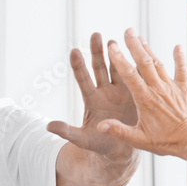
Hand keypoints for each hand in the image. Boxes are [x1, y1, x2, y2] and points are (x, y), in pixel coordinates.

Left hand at [47, 32, 138, 162]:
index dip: (79, 65)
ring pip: (117, 68)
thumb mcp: (82, 139)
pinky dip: (136, 65)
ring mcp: (120, 91)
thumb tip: (48, 126)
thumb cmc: (99, 144)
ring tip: (114, 40)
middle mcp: (105, 91)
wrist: (121, 150)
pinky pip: (135, 77)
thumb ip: (67, 132)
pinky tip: (138, 52)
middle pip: (99, 68)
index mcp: (92, 100)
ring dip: (116, 54)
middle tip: (95, 35)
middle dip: (97, 52)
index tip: (74, 51)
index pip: (83, 79)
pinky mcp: (135, 94)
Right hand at [97, 27, 186, 156]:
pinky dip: (179, 57)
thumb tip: (100, 126)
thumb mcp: (139, 140)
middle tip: (127, 31)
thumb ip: (119, 131)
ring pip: (159, 63)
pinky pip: (181, 70)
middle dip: (135, 45)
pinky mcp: (184, 88)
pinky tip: (177, 46)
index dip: (120, 59)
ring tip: (140, 37)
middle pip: (144, 62)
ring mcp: (172, 87)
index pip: (129, 75)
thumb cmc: (165, 141)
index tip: (112, 47)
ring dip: (149, 49)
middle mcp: (158, 89)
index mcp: (145, 99)